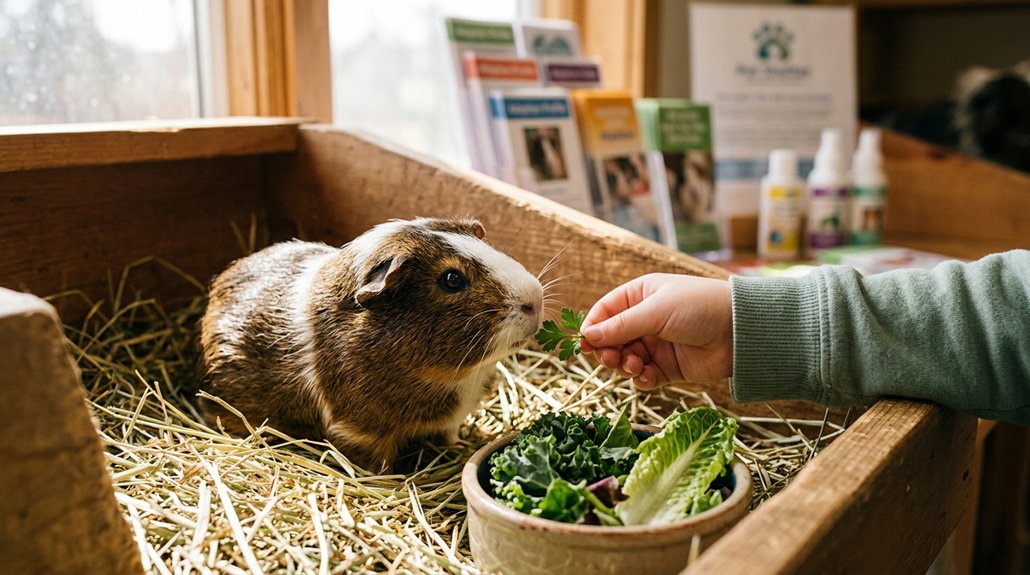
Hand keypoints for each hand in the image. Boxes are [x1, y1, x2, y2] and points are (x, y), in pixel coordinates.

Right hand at [580, 274, 732, 389]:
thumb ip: (620, 326)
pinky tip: (647, 376)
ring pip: (625, 360)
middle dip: (607, 351)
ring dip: (624, 365)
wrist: (741, 331)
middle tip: (610, 358)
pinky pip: (644, 376)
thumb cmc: (699, 307)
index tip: (584, 345)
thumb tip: (586, 336)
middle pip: (611, 340)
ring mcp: (657, 344)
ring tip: (633, 365)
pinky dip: (641, 379)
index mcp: (640, 296)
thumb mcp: (655, 311)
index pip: (604, 312)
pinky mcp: (668, 367)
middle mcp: (645, 320)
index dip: (592, 329)